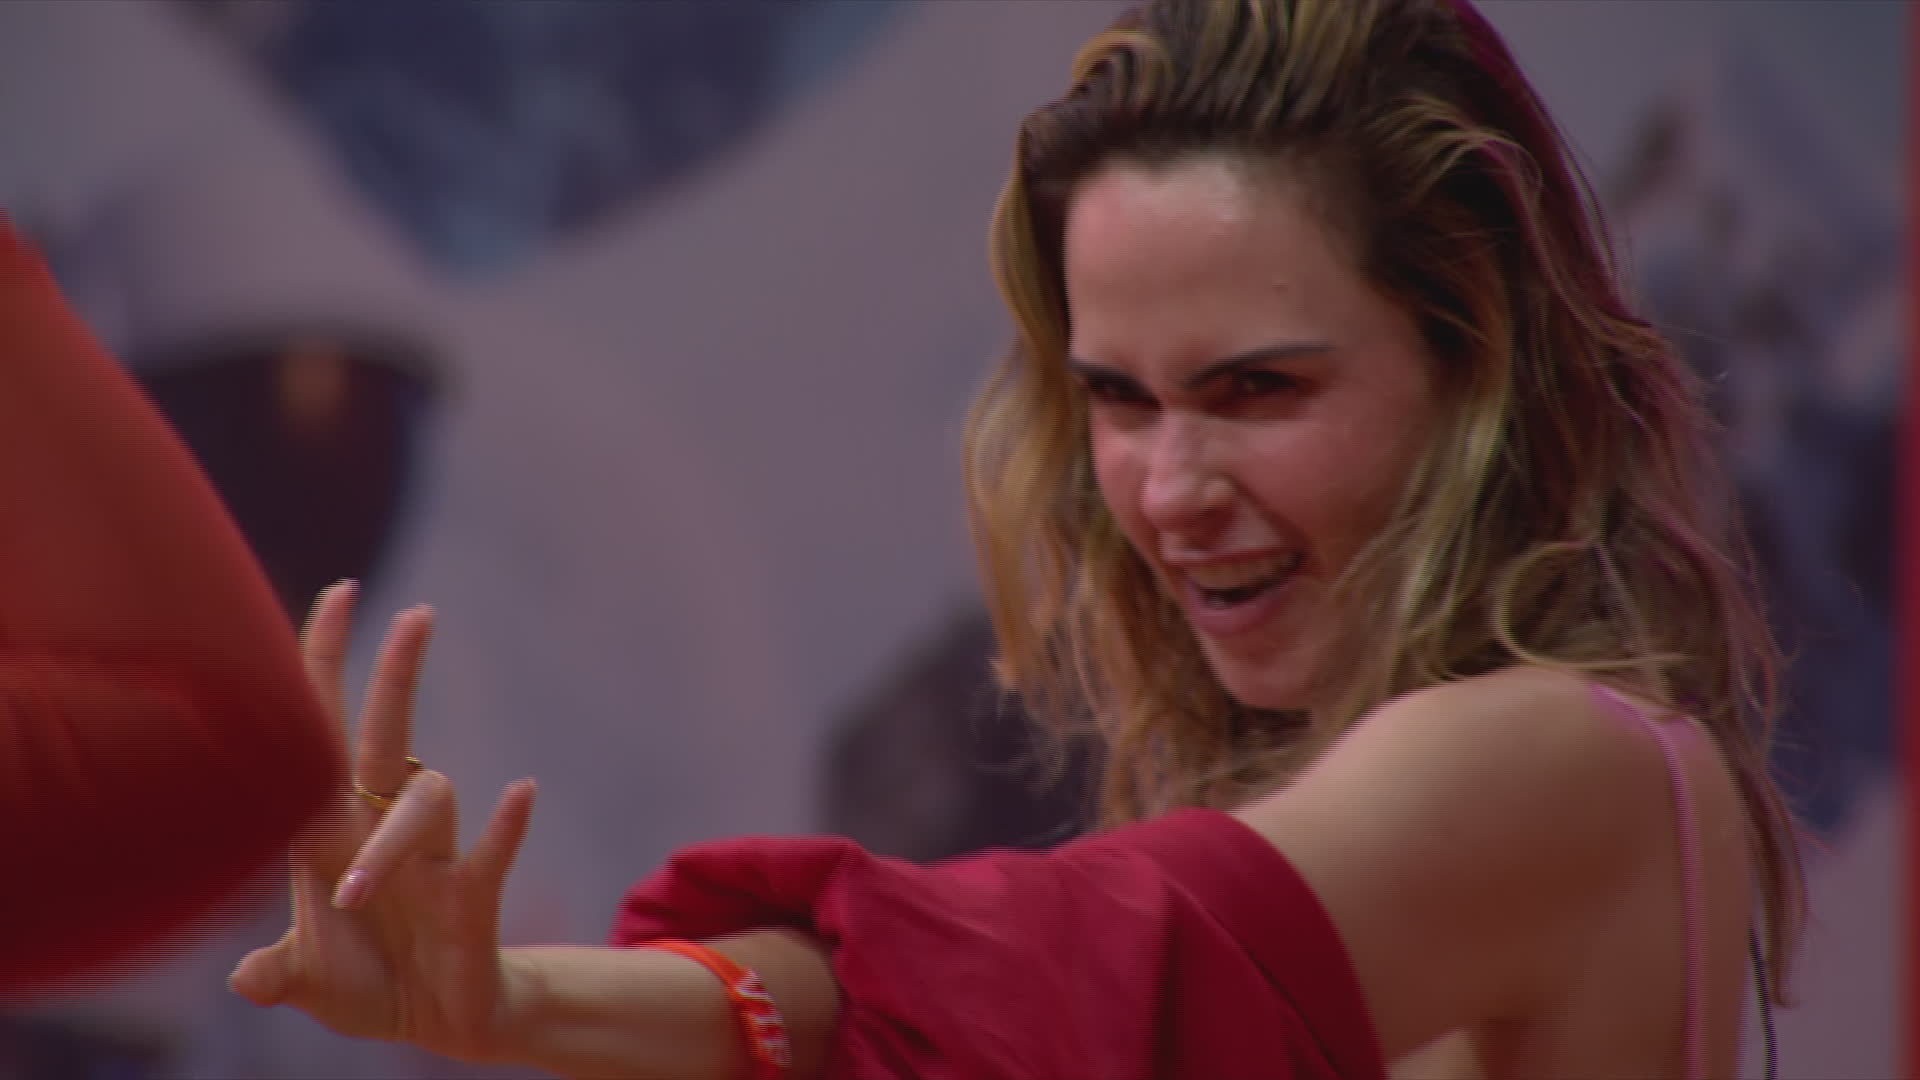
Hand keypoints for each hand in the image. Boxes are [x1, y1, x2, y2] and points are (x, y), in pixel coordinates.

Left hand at [229, 581, 537, 1063]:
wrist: (432, 1024)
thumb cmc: (363, 982)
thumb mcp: (304, 981)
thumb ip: (277, 975)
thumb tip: (247, 980)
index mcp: (327, 835)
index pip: (319, 736)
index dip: (324, 666)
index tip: (341, 592)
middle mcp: (378, 830)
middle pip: (385, 737)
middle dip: (396, 676)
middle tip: (417, 616)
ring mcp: (430, 859)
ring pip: (425, 806)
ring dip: (390, 840)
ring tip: (357, 894)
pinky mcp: (472, 897)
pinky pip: (490, 852)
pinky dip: (506, 825)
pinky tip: (524, 791)